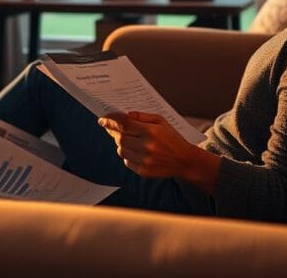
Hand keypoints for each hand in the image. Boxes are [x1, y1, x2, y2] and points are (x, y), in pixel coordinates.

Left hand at [98, 112, 219, 192]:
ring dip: (121, 144)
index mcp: (151, 132)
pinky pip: (126, 161)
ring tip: (130, 140)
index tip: (102, 119)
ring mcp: (144, 161)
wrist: (184, 161)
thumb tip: (124, 115)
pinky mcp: (143, 171)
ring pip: (121, 150)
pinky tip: (137, 151)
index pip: (124, 124)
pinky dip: (128, 155)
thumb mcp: (161, 121)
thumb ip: (142, 116)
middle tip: (112, 129)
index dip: (111, 120)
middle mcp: (147, 147)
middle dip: (114, 132)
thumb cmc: (172, 138)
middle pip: (120, 138)